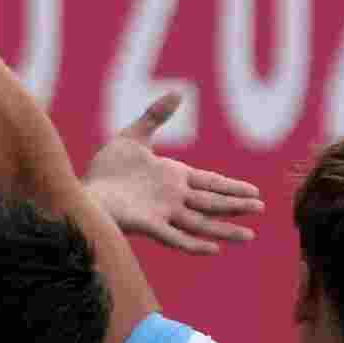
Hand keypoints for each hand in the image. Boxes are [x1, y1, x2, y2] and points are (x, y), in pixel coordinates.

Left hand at [88, 89, 264, 255]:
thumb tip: (178, 93)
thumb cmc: (106, 169)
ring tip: (249, 237)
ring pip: (201, 222)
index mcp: (173, 177)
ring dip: (225, 229)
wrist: (82, 190)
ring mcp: (162, 213)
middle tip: (262, 210)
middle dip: (236, 206)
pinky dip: (194, 245)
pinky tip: (213, 249)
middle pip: (212, 202)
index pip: (210, 182)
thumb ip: (156, 115)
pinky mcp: (148, 225)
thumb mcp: (134, 136)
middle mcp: (173, 197)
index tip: (255, 192)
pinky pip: (175, 238)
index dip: (232, 187)